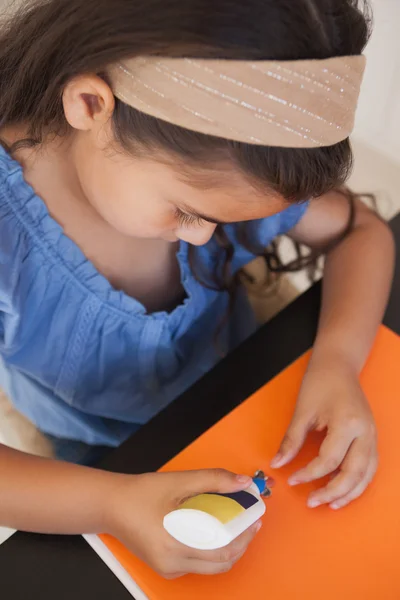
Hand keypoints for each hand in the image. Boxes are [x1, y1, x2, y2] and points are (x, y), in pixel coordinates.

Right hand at [106, 469, 260, 577]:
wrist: (111, 505)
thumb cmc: (141, 493)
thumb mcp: (179, 481)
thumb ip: (214, 480)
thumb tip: (243, 482)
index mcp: (176, 543)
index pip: (224, 549)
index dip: (245, 534)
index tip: (256, 517)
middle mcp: (173, 563)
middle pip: (221, 562)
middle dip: (241, 542)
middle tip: (250, 522)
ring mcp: (168, 569)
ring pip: (211, 566)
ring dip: (228, 548)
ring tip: (235, 524)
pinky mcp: (165, 568)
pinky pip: (197, 564)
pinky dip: (211, 551)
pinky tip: (213, 531)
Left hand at [271, 359, 377, 509]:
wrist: (338, 366)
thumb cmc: (320, 383)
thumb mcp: (302, 411)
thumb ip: (291, 440)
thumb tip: (277, 463)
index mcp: (347, 424)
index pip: (329, 460)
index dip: (309, 473)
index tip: (292, 479)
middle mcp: (365, 433)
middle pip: (353, 474)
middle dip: (332, 491)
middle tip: (312, 502)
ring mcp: (372, 436)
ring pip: (366, 475)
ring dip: (349, 493)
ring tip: (329, 504)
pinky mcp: (372, 438)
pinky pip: (370, 468)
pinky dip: (358, 483)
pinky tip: (344, 491)